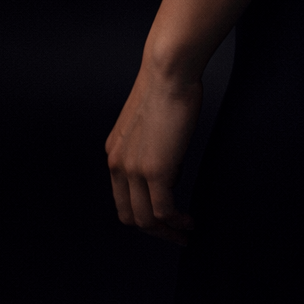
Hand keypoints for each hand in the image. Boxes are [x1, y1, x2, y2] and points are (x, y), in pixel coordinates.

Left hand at [105, 57, 202, 244]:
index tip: (164, 217)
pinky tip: (189, 222)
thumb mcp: (151, 123)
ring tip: (186, 234)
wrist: (169, 69)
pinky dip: (176, 223)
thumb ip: (153, 149)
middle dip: (153, 231)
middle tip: (175, 234)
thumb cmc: (168, 85)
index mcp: (115, 153)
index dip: (143, 212)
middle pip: (129, 215)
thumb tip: (169, 172)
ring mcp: (133, 170)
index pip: (122, 197)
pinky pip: (162, 211)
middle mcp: (117, 165)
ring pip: (145, 220)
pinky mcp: (154, 170)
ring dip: (166, 233)